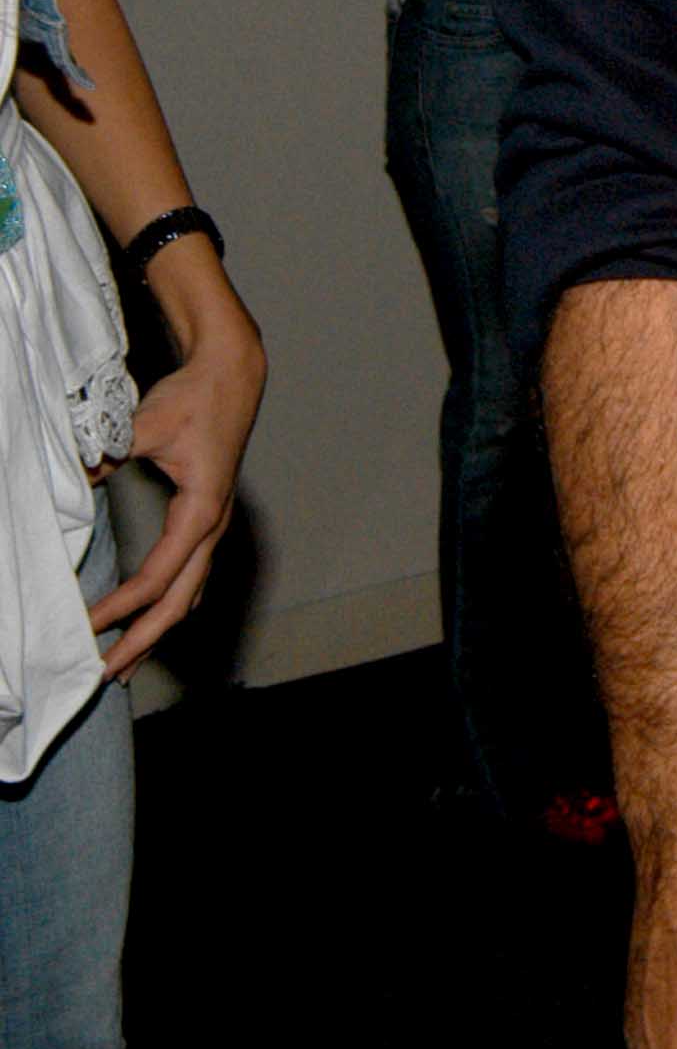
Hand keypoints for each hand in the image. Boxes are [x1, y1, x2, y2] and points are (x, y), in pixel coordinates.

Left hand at [91, 308, 267, 677]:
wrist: (231, 376)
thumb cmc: (194, 398)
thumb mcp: (145, 425)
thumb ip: (108, 453)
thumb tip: (73, 481)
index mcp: (201, 511)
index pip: (158, 576)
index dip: (123, 607)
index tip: (88, 625)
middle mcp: (212, 527)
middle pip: (179, 602)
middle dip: (143, 640)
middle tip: (106, 672)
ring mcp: (214, 527)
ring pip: (188, 596)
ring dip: (156, 631)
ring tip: (125, 661)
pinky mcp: (207, 521)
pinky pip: (189, 578)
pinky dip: (167, 606)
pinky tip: (148, 619)